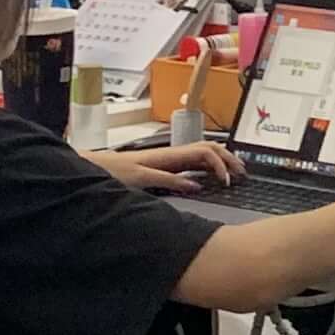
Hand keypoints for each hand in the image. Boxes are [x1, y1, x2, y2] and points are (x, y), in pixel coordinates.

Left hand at [93, 141, 236, 193]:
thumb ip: (171, 181)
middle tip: (243, 174)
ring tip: (234, 173)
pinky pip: (192, 163)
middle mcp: (172, 154)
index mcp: (170, 155)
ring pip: (203, 154)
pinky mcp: (163, 166)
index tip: (228, 182)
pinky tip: (210, 178)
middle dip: (229, 159)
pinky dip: (208, 167)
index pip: (206, 152)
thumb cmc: (112, 171)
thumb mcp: (142, 179)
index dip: (222, 165)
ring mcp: (168, 159)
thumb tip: (198, 185)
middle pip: (209, 149)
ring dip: (221, 161)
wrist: (91, 166)